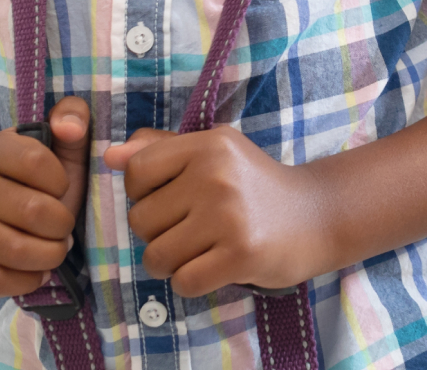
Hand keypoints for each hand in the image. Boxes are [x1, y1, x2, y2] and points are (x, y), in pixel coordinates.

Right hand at [0, 95, 89, 297]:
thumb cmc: (34, 180)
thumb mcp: (57, 145)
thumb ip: (73, 118)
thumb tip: (70, 127)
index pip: (38, 163)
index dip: (61, 183)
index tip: (60, 190)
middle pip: (32, 211)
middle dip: (62, 226)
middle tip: (63, 229)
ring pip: (15, 250)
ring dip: (49, 256)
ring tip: (54, 250)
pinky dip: (26, 281)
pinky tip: (35, 271)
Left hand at [107, 125, 331, 296]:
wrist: (317, 215)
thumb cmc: (254, 185)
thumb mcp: (214, 153)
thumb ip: (160, 151)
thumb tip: (109, 156)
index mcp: (209, 145)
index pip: (136, 173)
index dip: (144, 194)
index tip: (175, 199)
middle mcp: (217, 175)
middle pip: (140, 220)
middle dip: (159, 233)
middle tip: (195, 228)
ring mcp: (230, 216)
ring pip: (156, 256)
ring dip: (172, 263)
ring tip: (202, 249)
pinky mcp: (241, 254)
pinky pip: (183, 282)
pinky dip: (192, 282)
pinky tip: (215, 266)